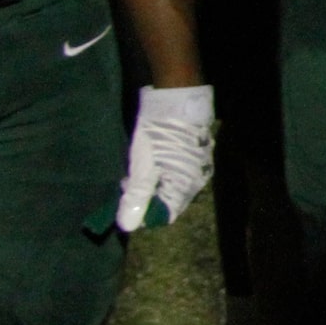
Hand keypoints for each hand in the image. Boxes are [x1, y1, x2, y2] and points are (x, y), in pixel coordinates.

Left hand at [117, 84, 215, 230]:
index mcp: (185, 186)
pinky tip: (149, 163)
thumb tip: (127, 226)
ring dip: (152, 186)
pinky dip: (161, 174)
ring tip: (134, 174)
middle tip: (126, 184)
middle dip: (146, 199)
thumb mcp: (142, 164)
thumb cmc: (158, 134)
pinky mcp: (196, 155)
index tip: (126, 201)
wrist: (178, 98)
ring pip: (172, 187)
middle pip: (169, 201)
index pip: (165, 215)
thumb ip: (137, 196)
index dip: (144, 213)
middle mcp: (196, 180)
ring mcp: (198, 167)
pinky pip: (177, 174)